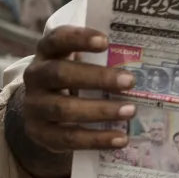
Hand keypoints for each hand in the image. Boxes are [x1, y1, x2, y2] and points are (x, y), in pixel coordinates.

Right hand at [6, 25, 137, 177]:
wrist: (44, 113)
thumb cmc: (72, 81)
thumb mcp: (79, 65)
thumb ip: (101, 61)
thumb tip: (144, 64)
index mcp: (47, 52)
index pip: (57, 39)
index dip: (79, 38)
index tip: (106, 41)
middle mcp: (35, 76)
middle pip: (61, 73)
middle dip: (98, 77)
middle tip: (130, 82)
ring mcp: (34, 106)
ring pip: (63, 108)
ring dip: (100, 110)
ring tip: (130, 111)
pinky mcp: (39, 133)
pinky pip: (67, 138)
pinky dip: (96, 139)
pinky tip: (120, 138)